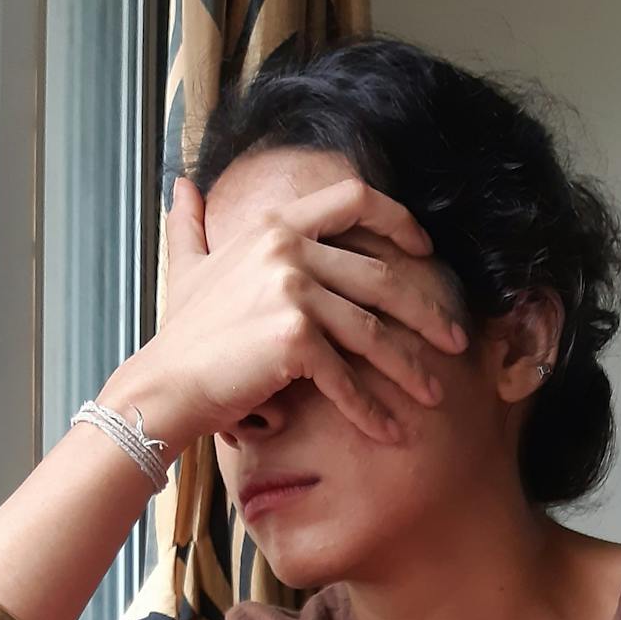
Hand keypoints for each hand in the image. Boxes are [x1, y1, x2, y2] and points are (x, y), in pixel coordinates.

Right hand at [105, 173, 468, 448]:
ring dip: (408, 368)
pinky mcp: (294, 339)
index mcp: (275, 224)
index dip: (398, 220)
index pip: (354, 198)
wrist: (165, 384)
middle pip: (380, 275)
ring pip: (372, 331)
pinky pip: (346, 377)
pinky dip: (370, 410)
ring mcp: (292, 291)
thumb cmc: (181, 334)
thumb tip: (182, 188)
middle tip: (455, 341)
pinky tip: (389, 431)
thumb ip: (192, 225)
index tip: (424, 250)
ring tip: (433, 395)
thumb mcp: (188, 267)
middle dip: (425, 311)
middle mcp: (288, 248)